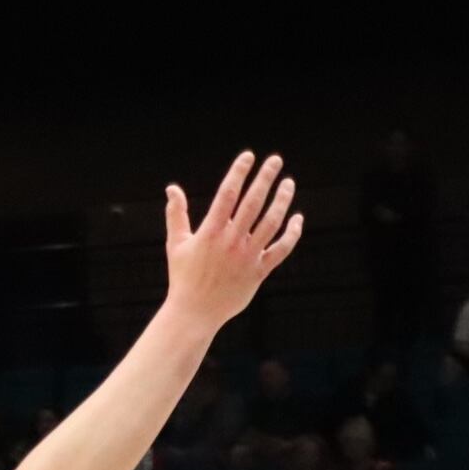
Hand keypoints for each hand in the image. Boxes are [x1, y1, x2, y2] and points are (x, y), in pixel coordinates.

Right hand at [160, 151, 302, 329]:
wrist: (194, 313)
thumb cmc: (183, 277)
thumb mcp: (176, 244)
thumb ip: (176, 214)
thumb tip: (171, 188)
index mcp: (210, 233)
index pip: (227, 195)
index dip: (239, 173)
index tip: (248, 156)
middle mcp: (230, 242)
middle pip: (252, 203)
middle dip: (265, 178)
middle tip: (275, 160)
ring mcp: (247, 257)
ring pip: (271, 222)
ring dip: (282, 200)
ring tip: (288, 183)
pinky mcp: (259, 272)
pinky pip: (281, 249)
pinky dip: (292, 233)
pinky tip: (297, 219)